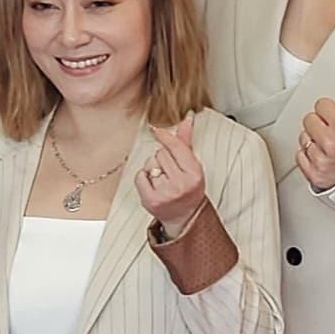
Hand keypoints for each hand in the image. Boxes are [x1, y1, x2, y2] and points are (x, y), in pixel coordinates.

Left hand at [138, 118, 209, 235]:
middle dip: (163, 159)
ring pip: (150, 164)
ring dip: (153, 169)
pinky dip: (143, 178)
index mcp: (194, 173)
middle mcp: (181, 184)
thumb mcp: (192, 165)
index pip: (176, 147)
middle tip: (170, 171)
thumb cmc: (188, 188)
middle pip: (161, 154)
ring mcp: (165, 193)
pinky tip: (153, 185)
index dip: (165, 136)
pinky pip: (140, 176)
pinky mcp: (151, 200)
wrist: (185, 216)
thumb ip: (186, 141)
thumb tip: (187, 118)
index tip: (157, 130)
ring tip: (163, 179)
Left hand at [295, 70, 334, 191]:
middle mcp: (330, 144)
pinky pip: (300, 156)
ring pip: (303, 138)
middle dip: (321, 123)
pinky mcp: (315, 175)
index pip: (321, 105)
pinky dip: (310, 156)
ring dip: (315, 140)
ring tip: (332, 145)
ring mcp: (322, 161)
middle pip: (309, 120)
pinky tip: (325, 156)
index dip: (331, 110)